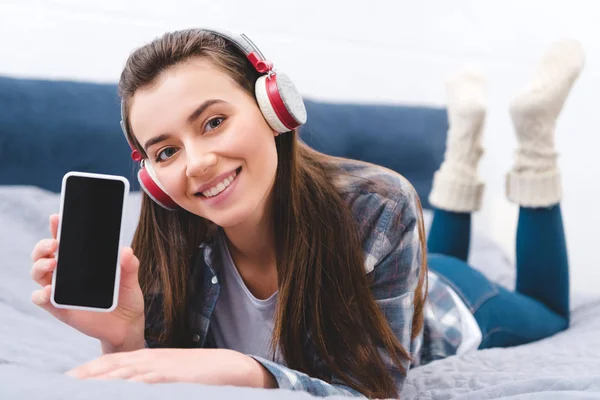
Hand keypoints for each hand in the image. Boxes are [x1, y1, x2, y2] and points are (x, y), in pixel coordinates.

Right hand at [30, 214, 145, 350]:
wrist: (127, 324)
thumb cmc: (126, 296)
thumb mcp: (131, 278)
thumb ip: (129, 265)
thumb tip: (125, 251)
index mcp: (81, 261)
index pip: (65, 240)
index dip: (58, 228)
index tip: (57, 217)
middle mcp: (66, 273)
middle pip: (43, 254)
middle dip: (43, 245)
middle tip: (55, 244)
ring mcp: (61, 290)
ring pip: (38, 273)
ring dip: (40, 265)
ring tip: (53, 263)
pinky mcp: (59, 308)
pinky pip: (41, 299)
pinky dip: (41, 294)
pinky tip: (49, 291)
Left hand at [65, 348, 276, 387]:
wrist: (226, 367)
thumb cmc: (195, 373)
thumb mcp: (166, 374)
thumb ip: (147, 380)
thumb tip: (131, 389)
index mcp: (145, 357)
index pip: (108, 363)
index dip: (84, 372)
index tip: (65, 381)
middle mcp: (146, 359)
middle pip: (107, 368)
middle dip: (81, 378)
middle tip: (59, 388)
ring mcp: (157, 367)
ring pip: (119, 375)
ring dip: (96, 383)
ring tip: (75, 390)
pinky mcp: (168, 376)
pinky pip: (142, 384)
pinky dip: (126, 389)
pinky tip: (113, 392)